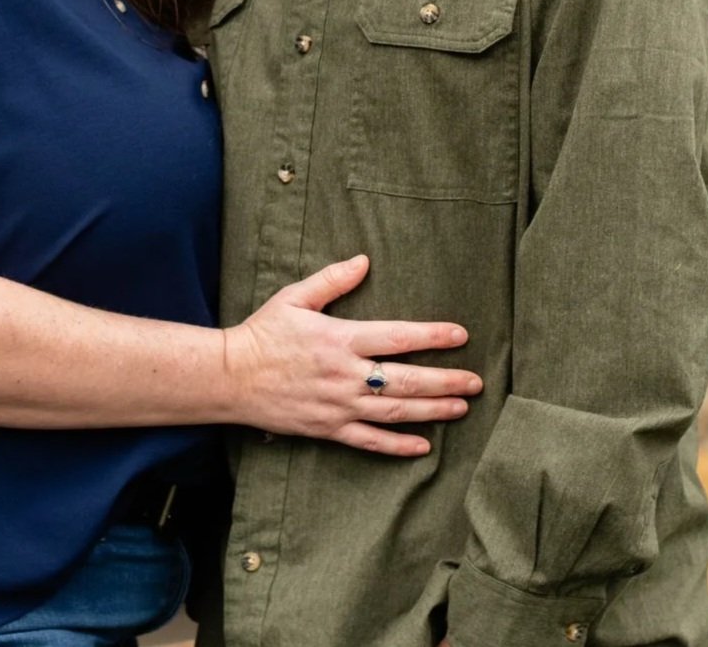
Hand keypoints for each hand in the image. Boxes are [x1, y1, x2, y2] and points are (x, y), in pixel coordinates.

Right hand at [223, 254, 481, 454]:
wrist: (231, 376)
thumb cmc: (263, 332)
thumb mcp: (294, 297)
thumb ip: (332, 280)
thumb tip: (364, 260)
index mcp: (339, 339)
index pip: (396, 337)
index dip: (431, 336)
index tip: (460, 335)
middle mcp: (345, 375)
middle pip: (405, 380)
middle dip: (445, 381)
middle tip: (476, 382)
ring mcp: (338, 406)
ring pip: (395, 413)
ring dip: (432, 411)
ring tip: (461, 408)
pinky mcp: (328, 429)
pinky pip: (369, 442)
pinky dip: (398, 446)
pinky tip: (423, 447)